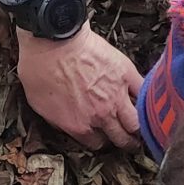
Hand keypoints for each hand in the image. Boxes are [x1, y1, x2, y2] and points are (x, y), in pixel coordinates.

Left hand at [16, 24, 142, 149]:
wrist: (52, 41)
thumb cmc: (40, 68)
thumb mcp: (38, 104)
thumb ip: (57, 120)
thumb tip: (65, 126)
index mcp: (79, 125)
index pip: (97, 143)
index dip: (100, 141)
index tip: (102, 137)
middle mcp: (101, 115)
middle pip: (122, 138)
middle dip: (127, 142)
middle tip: (131, 141)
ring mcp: (116, 95)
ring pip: (137, 122)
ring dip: (140, 127)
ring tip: (143, 127)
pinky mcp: (125, 74)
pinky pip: (142, 92)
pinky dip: (145, 98)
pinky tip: (145, 100)